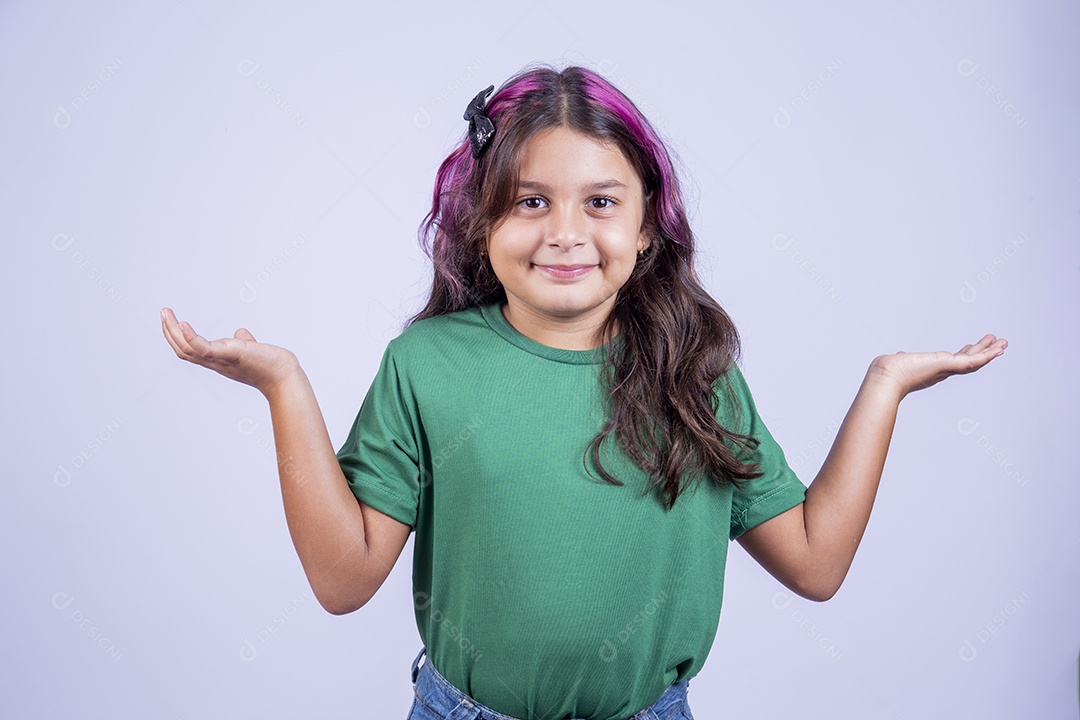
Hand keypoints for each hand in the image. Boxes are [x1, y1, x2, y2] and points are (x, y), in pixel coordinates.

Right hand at [160, 307, 301, 397]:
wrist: (284, 377)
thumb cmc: (270, 365)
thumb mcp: (251, 350)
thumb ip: (244, 342)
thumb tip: (241, 332)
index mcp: (218, 360)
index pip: (190, 351)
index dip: (177, 337)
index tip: (171, 320)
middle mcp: (216, 362)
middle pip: (183, 350)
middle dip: (169, 331)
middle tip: (163, 312)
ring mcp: (221, 360)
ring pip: (187, 349)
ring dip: (173, 331)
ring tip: (166, 313)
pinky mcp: (230, 354)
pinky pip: (204, 348)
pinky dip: (191, 337)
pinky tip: (183, 324)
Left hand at [868, 334, 1007, 399]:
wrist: (886, 377)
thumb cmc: (888, 372)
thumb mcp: (900, 361)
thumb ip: (903, 358)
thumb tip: (900, 355)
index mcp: (934, 369)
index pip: (954, 361)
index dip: (966, 354)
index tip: (973, 347)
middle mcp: (943, 371)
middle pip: (968, 361)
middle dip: (983, 352)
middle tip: (997, 344)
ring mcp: (946, 369)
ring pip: (974, 361)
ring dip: (990, 352)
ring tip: (1003, 343)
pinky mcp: (948, 365)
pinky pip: (972, 360)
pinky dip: (987, 355)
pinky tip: (998, 349)